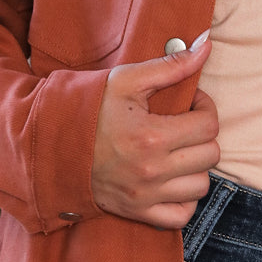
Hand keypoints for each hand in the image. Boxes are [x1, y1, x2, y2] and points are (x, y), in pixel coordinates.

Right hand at [91, 31, 219, 228]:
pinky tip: (173, 180)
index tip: (191, 103)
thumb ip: (171, 65)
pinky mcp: (137, 212)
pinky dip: (184, 200)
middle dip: (202, 135)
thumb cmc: (89, 108)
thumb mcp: (126, 79)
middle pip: (210, 155)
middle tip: (184, 124)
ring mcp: (145, 195)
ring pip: (201, 186)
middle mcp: (152, 171)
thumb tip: (207, 45)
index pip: (208, 125)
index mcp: (152, 136)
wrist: (51, 144)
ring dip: (196, 166)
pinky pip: (181, 216)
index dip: (205, 108)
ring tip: (178, 151)